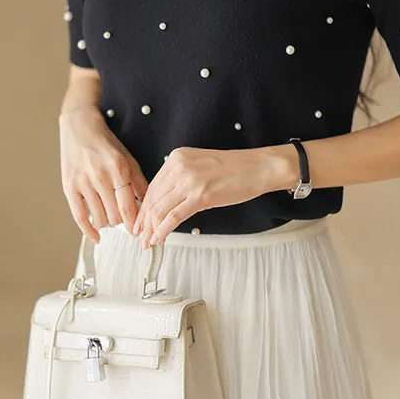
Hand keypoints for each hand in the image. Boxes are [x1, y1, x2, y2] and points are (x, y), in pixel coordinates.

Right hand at [60, 106, 148, 242]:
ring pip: (101, 218)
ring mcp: (83, 182)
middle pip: (115, 216)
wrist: (80, 127)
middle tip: (126, 221)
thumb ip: (139, 182)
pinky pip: (79, 216)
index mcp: (119, 169)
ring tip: (112, 217)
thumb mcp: (128, 159)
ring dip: (109, 223)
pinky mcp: (69, 187)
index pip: (129, 206)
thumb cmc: (107, 144)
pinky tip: (97, 237)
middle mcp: (100, 177)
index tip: (140, 230)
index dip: (135, 223)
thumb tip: (150, 205)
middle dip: (123, 222)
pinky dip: (89, 231)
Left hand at [132, 145, 289, 247]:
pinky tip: (160, 238)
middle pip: (153, 198)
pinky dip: (163, 230)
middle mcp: (179, 166)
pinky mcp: (200, 195)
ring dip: (151, 229)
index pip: (153, 186)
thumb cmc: (235, 169)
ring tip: (149, 241)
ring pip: (160, 209)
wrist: (258, 167)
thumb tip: (166, 201)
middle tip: (141, 235)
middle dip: (144, 221)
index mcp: (177, 157)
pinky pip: (173, 217)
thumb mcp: (200, 166)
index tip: (141, 220)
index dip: (144, 207)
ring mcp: (189, 180)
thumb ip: (181, 179)